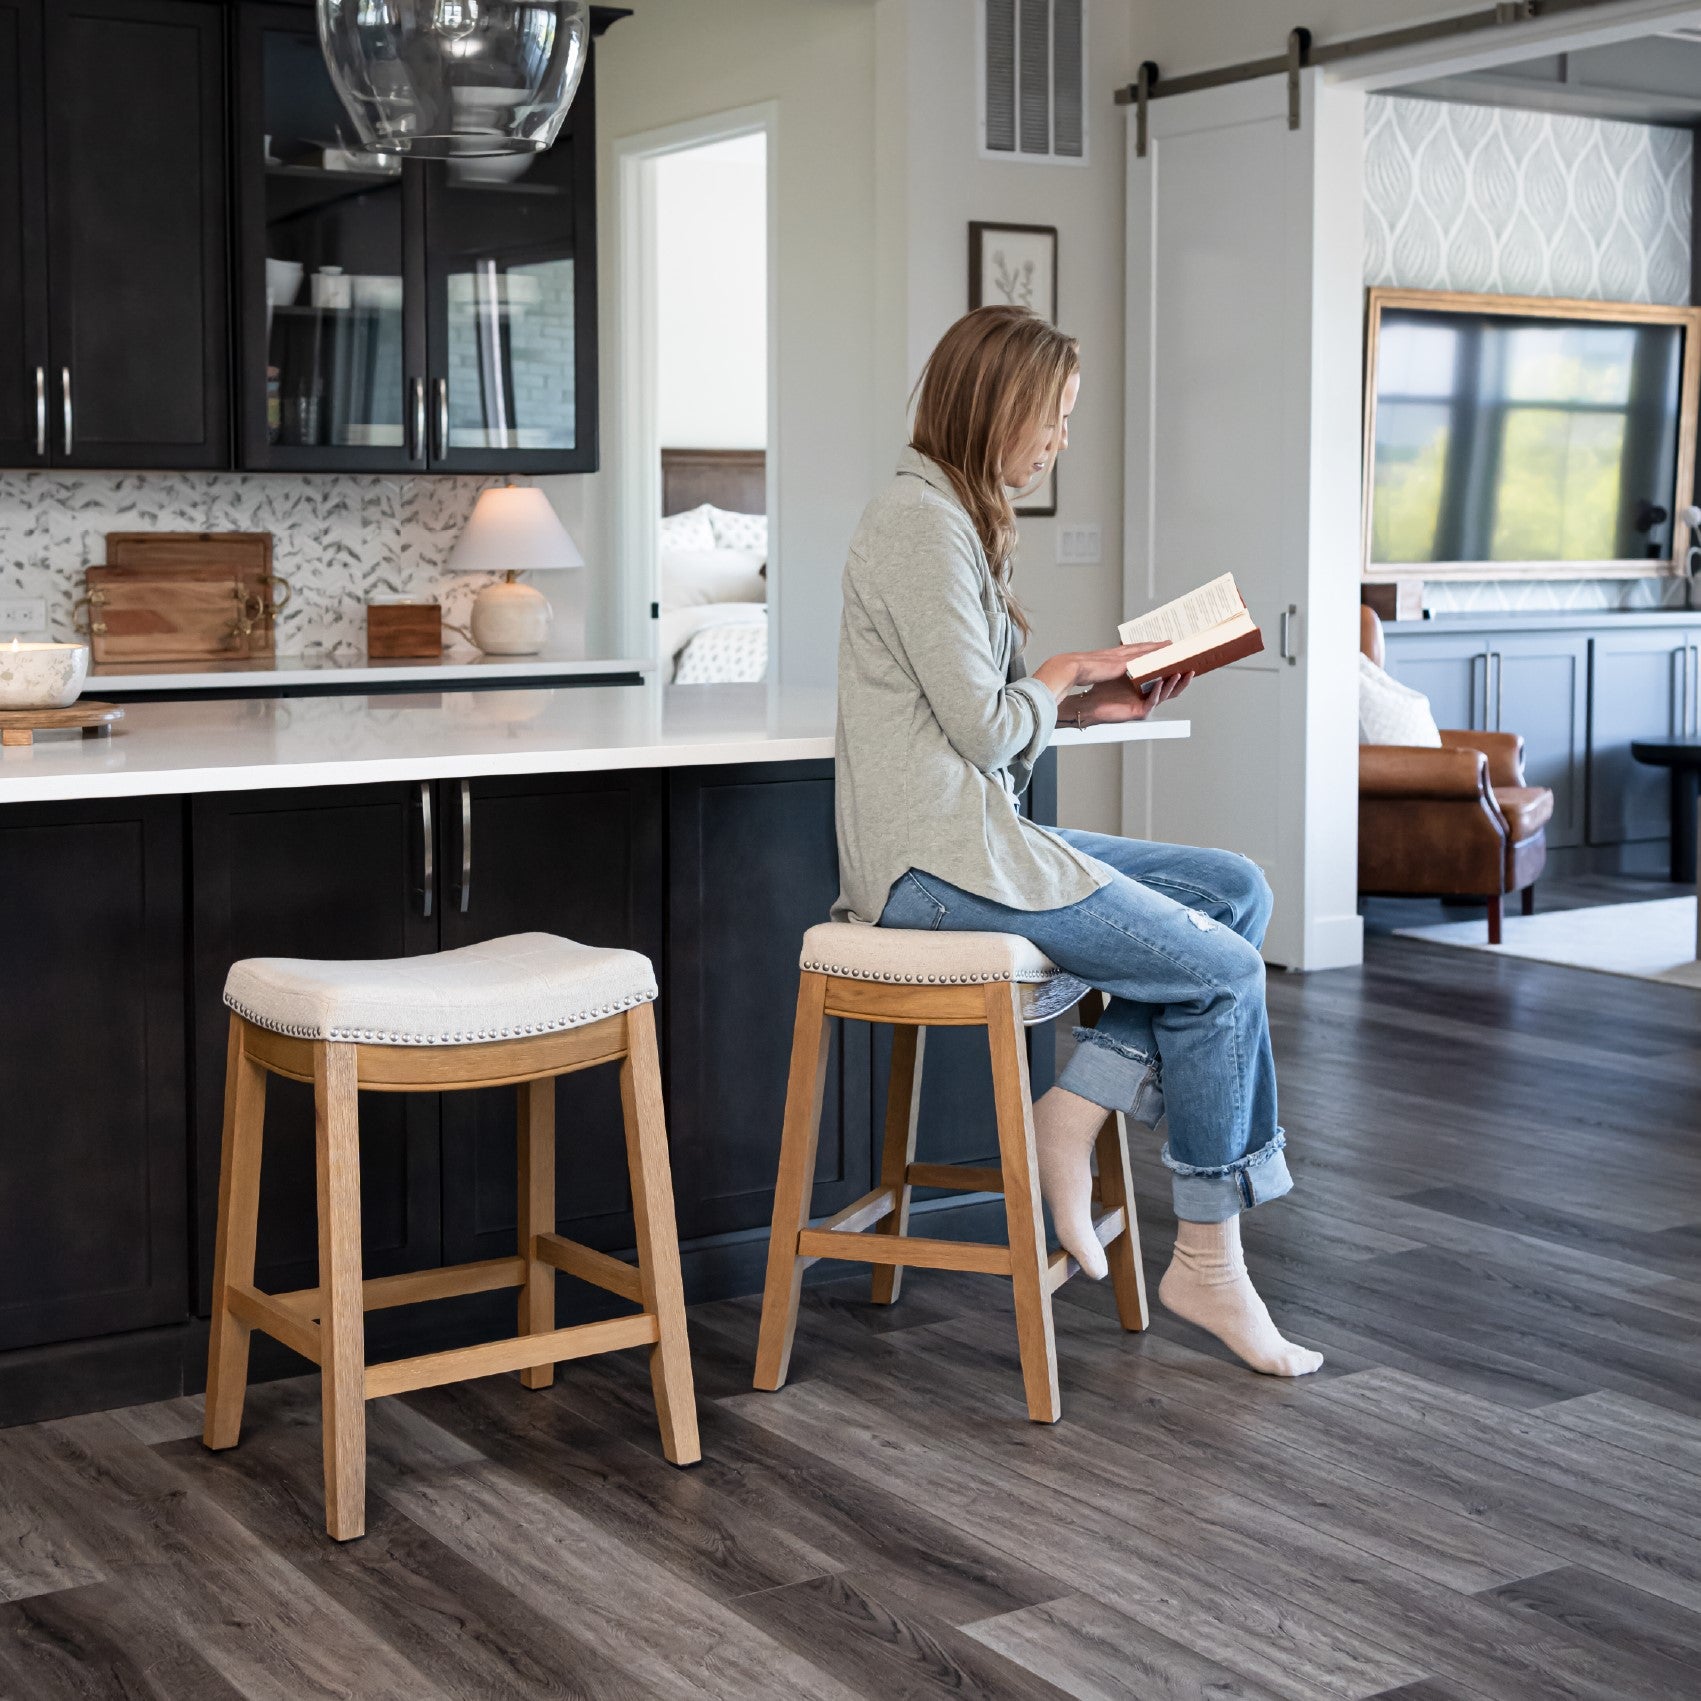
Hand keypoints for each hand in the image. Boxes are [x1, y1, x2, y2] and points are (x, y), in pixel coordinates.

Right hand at [1032, 641, 1174, 698]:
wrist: (1065, 669)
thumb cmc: (1068, 674)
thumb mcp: (1083, 675)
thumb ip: (1091, 676)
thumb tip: (1089, 682)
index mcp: (1104, 659)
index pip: (1125, 652)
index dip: (1138, 649)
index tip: (1148, 646)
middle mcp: (1113, 655)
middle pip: (1138, 647)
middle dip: (1153, 645)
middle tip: (1169, 642)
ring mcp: (1118, 658)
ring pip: (1144, 651)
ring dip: (1159, 649)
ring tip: (1173, 646)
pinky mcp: (1121, 664)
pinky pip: (1143, 659)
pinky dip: (1154, 657)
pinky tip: (1164, 657)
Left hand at [1065, 668, 1192, 726]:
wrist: (1090, 700)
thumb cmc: (1105, 686)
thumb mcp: (1125, 667)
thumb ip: (1137, 658)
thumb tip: (1148, 643)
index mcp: (1148, 685)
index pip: (1167, 675)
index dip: (1176, 667)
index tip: (1186, 657)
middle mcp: (1149, 695)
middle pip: (1171, 687)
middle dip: (1183, 677)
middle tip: (1191, 667)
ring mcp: (1145, 703)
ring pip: (1165, 694)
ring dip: (1172, 683)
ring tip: (1178, 673)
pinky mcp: (1139, 712)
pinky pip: (1152, 701)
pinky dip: (1157, 691)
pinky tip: (1160, 683)